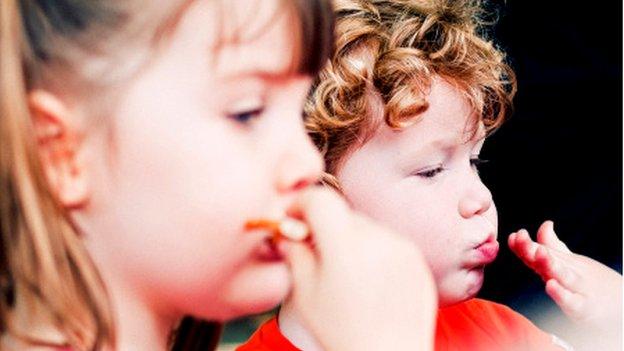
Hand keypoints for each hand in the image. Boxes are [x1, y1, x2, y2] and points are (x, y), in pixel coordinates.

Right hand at [281, 188, 436, 350]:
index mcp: (346, 247)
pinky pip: (387, 241)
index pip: (320, 200)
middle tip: (314, 249)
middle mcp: (378, 239)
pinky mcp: (416, 258)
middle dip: (325, 225)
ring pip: (365, 226)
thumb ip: (295, 255)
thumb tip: (287, 233)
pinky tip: (367, 279)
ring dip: (350, 238)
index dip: (302, 204)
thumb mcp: (306, 294)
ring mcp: (402, 247)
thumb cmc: (343, 334)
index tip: (293, 219)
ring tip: (345, 273)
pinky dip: (373, 250)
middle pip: (342, 212)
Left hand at [508, 221, 621, 331]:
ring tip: (540, 252)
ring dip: (550, 264)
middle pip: (548, 260)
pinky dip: (562, 294)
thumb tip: (544, 225)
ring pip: (563, 275)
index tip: (514, 235)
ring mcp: (579, 289)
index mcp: (561, 265)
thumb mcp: (572, 263)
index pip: (538, 253)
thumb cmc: (594, 283)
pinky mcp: (587, 308)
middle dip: (533, 249)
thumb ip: (554, 246)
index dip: (524, 245)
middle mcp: (569, 273)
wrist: (623, 304)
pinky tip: (550, 286)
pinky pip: (573, 302)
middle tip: (522, 237)